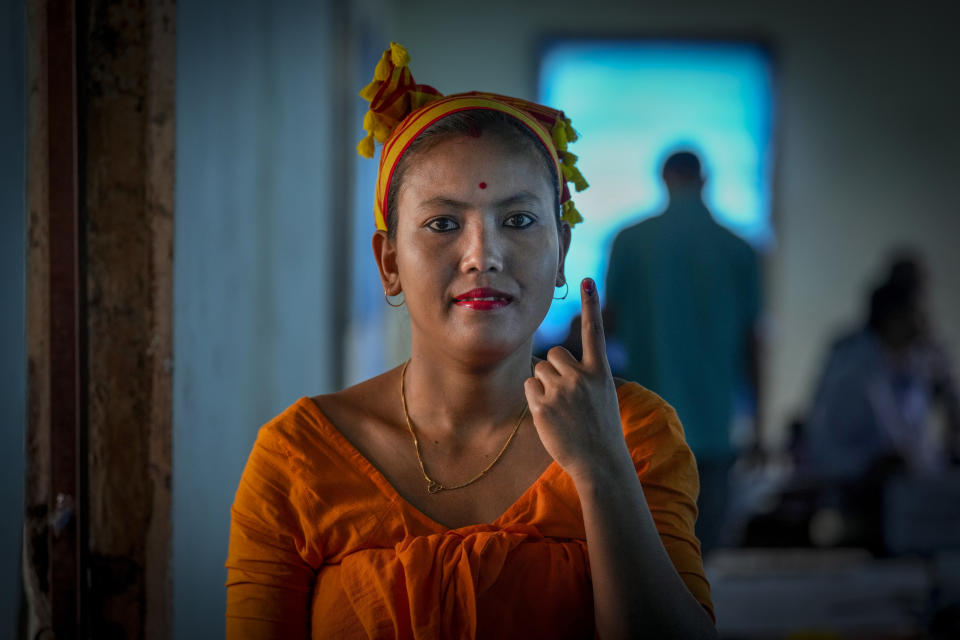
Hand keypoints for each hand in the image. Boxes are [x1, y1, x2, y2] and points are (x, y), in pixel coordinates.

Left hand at [524, 278, 628, 481]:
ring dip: (544, 385)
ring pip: (539, 370)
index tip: (589, 281)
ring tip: (561, 409)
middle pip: (554, 353)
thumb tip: (552, 361)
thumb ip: (583, 376)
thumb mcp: (601, 397)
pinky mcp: (543, 405)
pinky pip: (529, 386)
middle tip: (566, 395)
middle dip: (554, 368)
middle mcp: (581, 377)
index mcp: (600, 373)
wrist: (600, 462)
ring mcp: (562, 391)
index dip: (592, 305)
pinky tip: (550, 416)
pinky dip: (535, 398)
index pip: (595, 333)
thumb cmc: (600, 430)